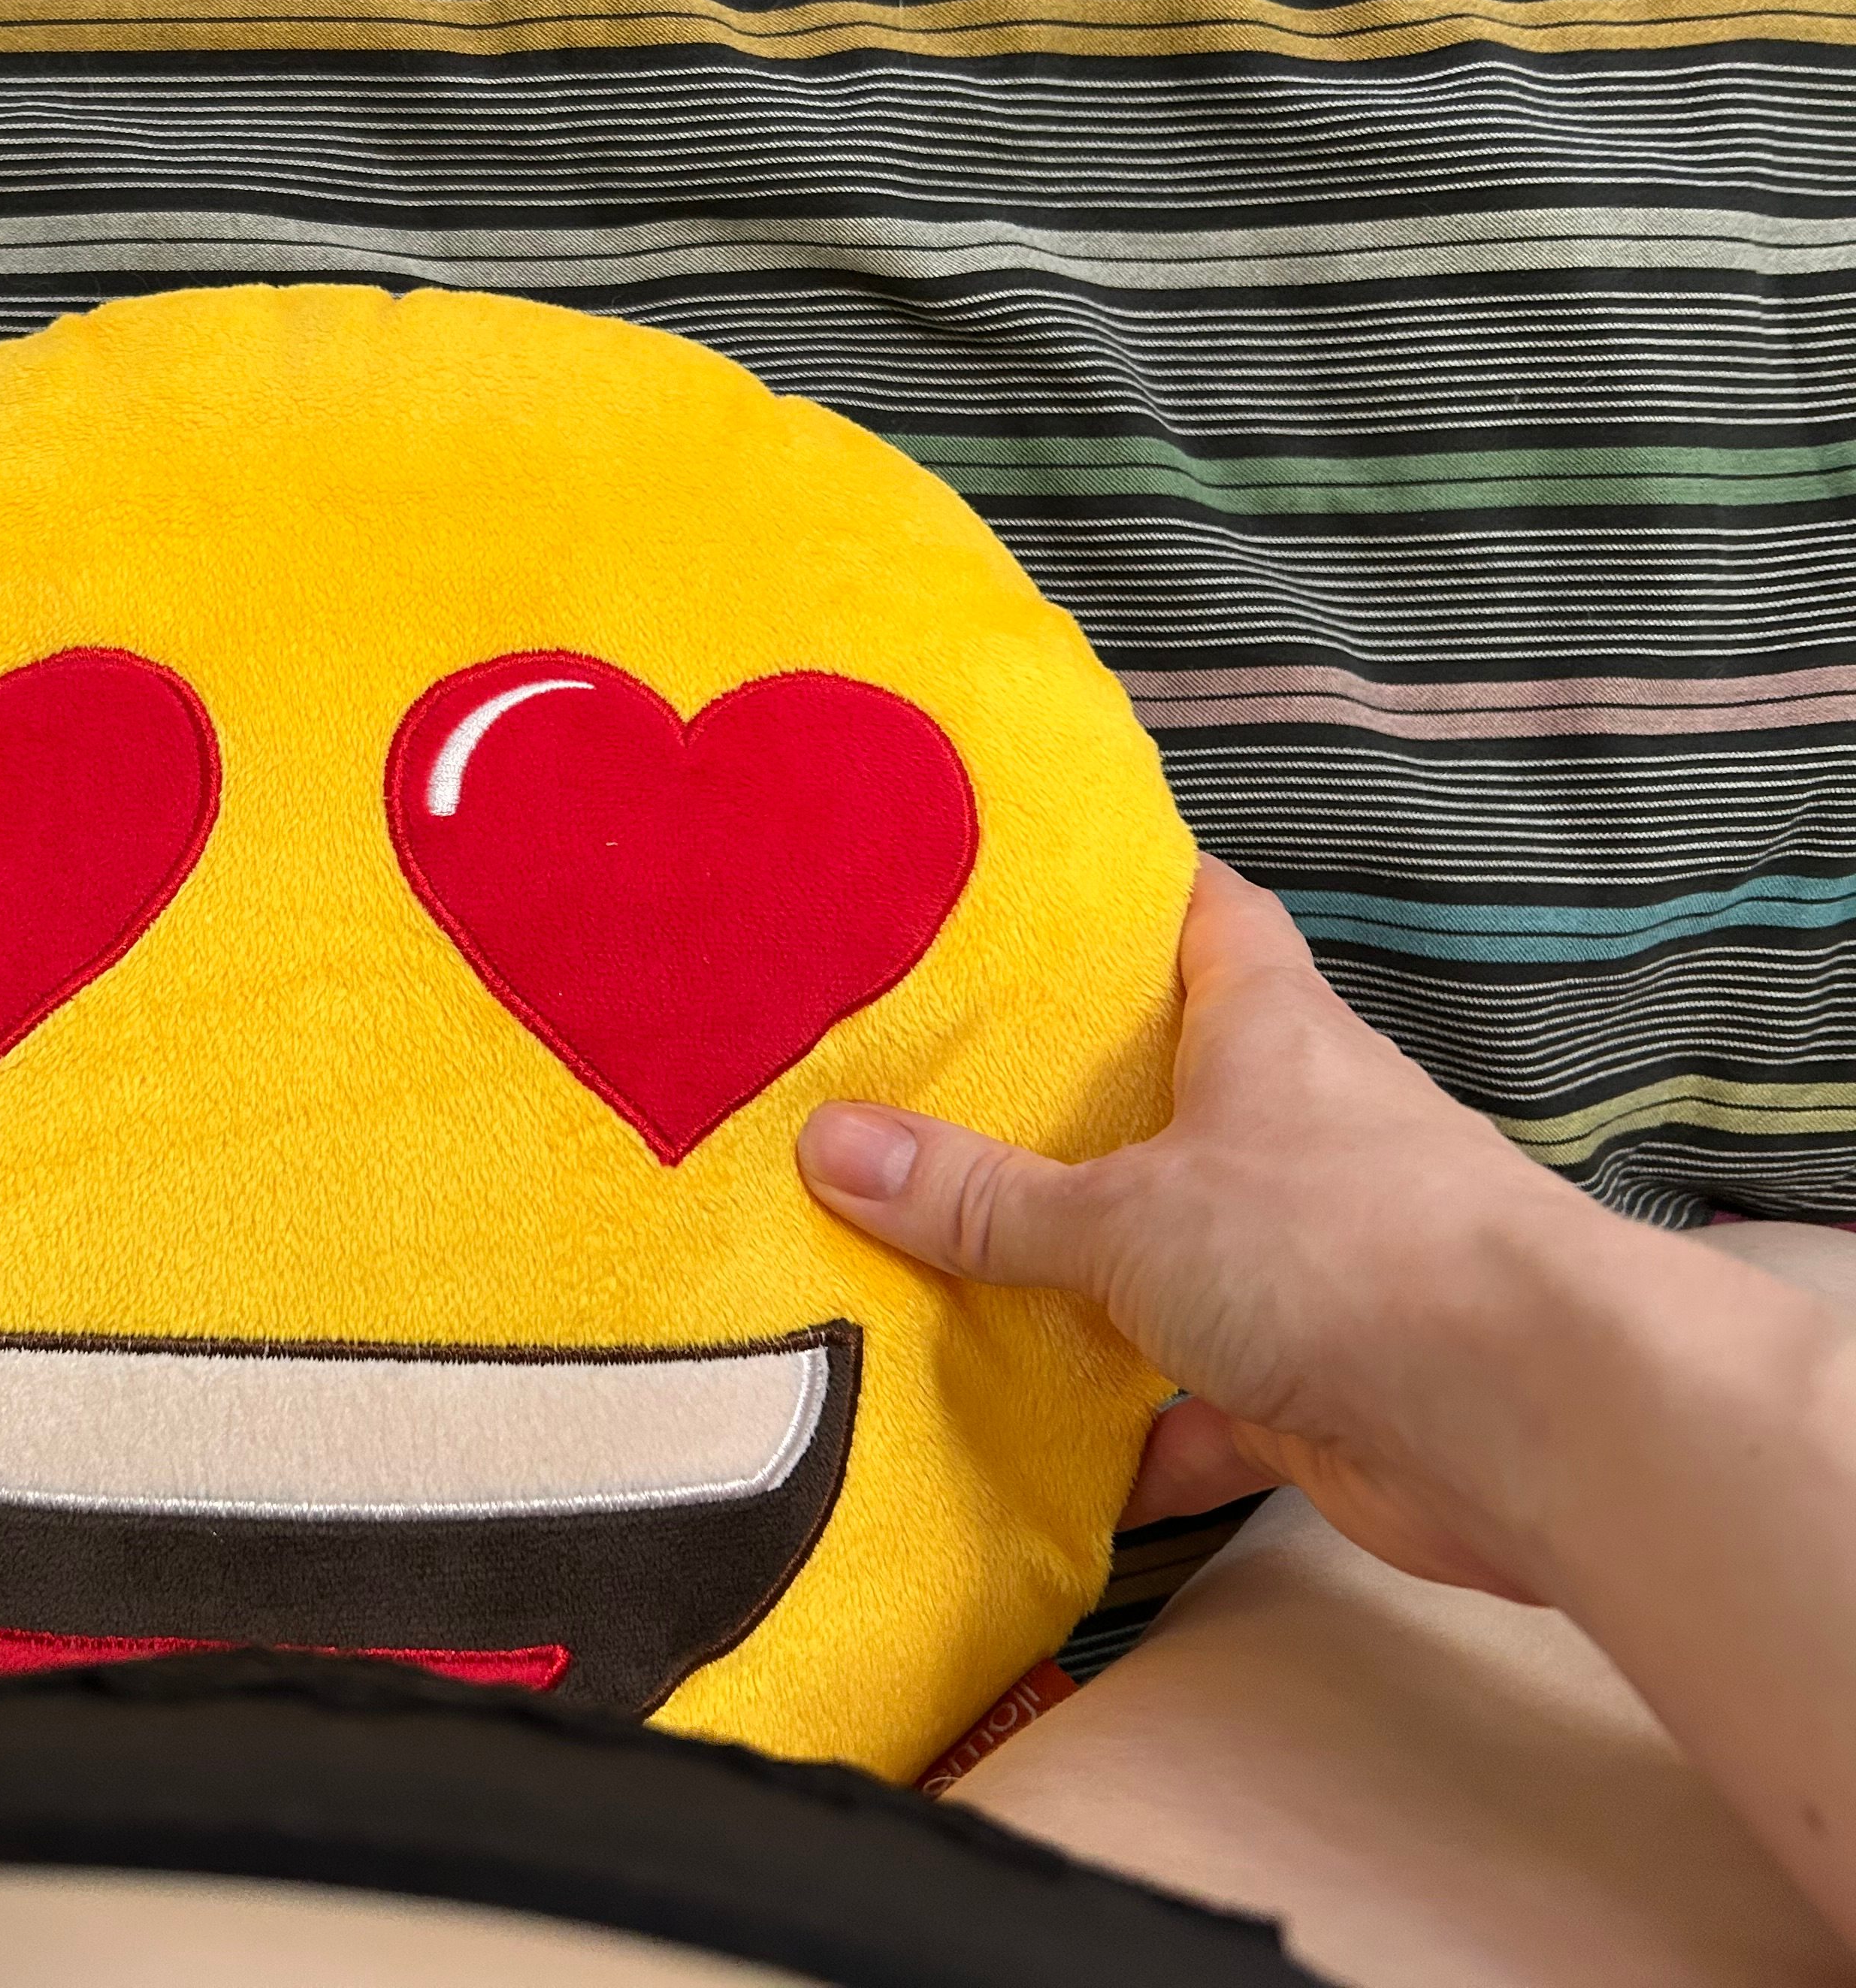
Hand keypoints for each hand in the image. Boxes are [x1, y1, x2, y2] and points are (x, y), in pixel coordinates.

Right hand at [796, 856, 1615, 1599]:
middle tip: (914, 1102)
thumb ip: (981, 1195)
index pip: (1207, 918)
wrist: (1529, 1420)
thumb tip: (826, 1143)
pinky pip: (1200, 1409)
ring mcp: (1312, 1265)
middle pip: (1168, 1099)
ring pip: (1174, 1261)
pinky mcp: (1320, 1387)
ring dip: (1081, 1289)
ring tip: (934, 1279)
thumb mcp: (1126, 1210)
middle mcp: (1297, 1136)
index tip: (1027, 895)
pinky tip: (1033, 1460)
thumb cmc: (1337, 1246)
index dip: (1127, 896)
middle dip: (1058, 1112)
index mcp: (1269, 1035)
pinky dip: (1132, 1441)